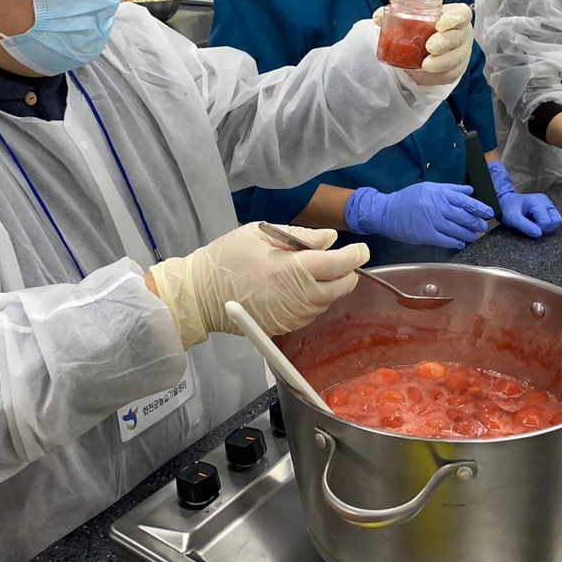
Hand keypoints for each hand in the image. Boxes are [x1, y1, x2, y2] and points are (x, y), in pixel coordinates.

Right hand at [149, 223, 367, 347]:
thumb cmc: (227, 258)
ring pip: (329, 301)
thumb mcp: (259, 234)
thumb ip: (300, 236)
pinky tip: (303, 288)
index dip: (355, 255)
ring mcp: (292, 316)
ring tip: (316, 271)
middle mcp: (297, 296)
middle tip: (338, 259)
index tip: (362, 249)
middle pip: (341, 287)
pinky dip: (316, 299)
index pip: (337, 264)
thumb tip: (330, 239)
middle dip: (346, 272)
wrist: (199, 295)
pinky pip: (312, 313)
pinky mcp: (284, 327)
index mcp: (291, 270)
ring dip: (331, 286)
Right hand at [345, 181, 492, 249]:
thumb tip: (469, 191)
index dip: (479, 207)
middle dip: (477, 222)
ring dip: (469, 234)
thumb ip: (451, 189)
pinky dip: (457, 242)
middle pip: (465, 216)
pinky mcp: (428, 235)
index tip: (489, 211)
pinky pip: (447, 240)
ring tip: (475, 235)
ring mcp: (434, 222)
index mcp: (440, 193)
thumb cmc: (408, 198)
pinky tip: (461, 242)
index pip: (466, 200)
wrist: (388, 212)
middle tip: (483, 226)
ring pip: (458, 229)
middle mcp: (439, 207)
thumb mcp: (429, 187)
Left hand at [373, 2, 473, 86]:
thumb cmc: (425, 29)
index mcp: (454, 16)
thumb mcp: (413, 19)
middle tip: (430, 47)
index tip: (440, 24)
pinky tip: (427, 74)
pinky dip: (438, 75)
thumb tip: (378, 17)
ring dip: (441, 62)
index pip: (462, 14)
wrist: (429, 49)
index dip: (454, 18)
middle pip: (458, 37)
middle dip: (445, 42)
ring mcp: (460, 53)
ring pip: (456, 58)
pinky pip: (449, 74)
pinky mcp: (455, 70)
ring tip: (426, 65)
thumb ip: (396, 15)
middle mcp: (461, 34)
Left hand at [487, 161, 561, 237]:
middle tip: (533, 228)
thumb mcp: (513, 219)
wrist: (504, 202)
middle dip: (546, 228)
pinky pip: (553, 219)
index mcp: (537, 202)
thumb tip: (539, 234)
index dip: (539, 229)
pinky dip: (546, 224)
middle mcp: (545, 201)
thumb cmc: (507, 209)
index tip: (528, 228)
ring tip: (534, 225)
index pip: (546, 221)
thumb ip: (525, 226)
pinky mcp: (547, 207)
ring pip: (557, 220)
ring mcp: (547, 204)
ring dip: (547, 227)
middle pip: (557, 220)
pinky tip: (536, 223)